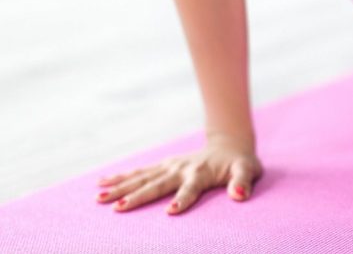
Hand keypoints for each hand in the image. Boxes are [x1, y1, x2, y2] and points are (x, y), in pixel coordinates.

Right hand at [94, 136, 262, 213]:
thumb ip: (243, 182)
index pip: (190, 189)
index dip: (182, 199)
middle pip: (157, 184)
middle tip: (118, 208)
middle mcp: (181, 169)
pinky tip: (101, 183)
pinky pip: (139, 172)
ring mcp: (170, 166)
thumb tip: (239, 195)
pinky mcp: (163, 165)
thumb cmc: (241, 163)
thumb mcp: (248, 171)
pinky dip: (120, 177)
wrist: (230, 145)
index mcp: (201, 173)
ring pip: (141, 177)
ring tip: (99, 197)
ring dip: (121, 187)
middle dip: (138, 196)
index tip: (171, 211)